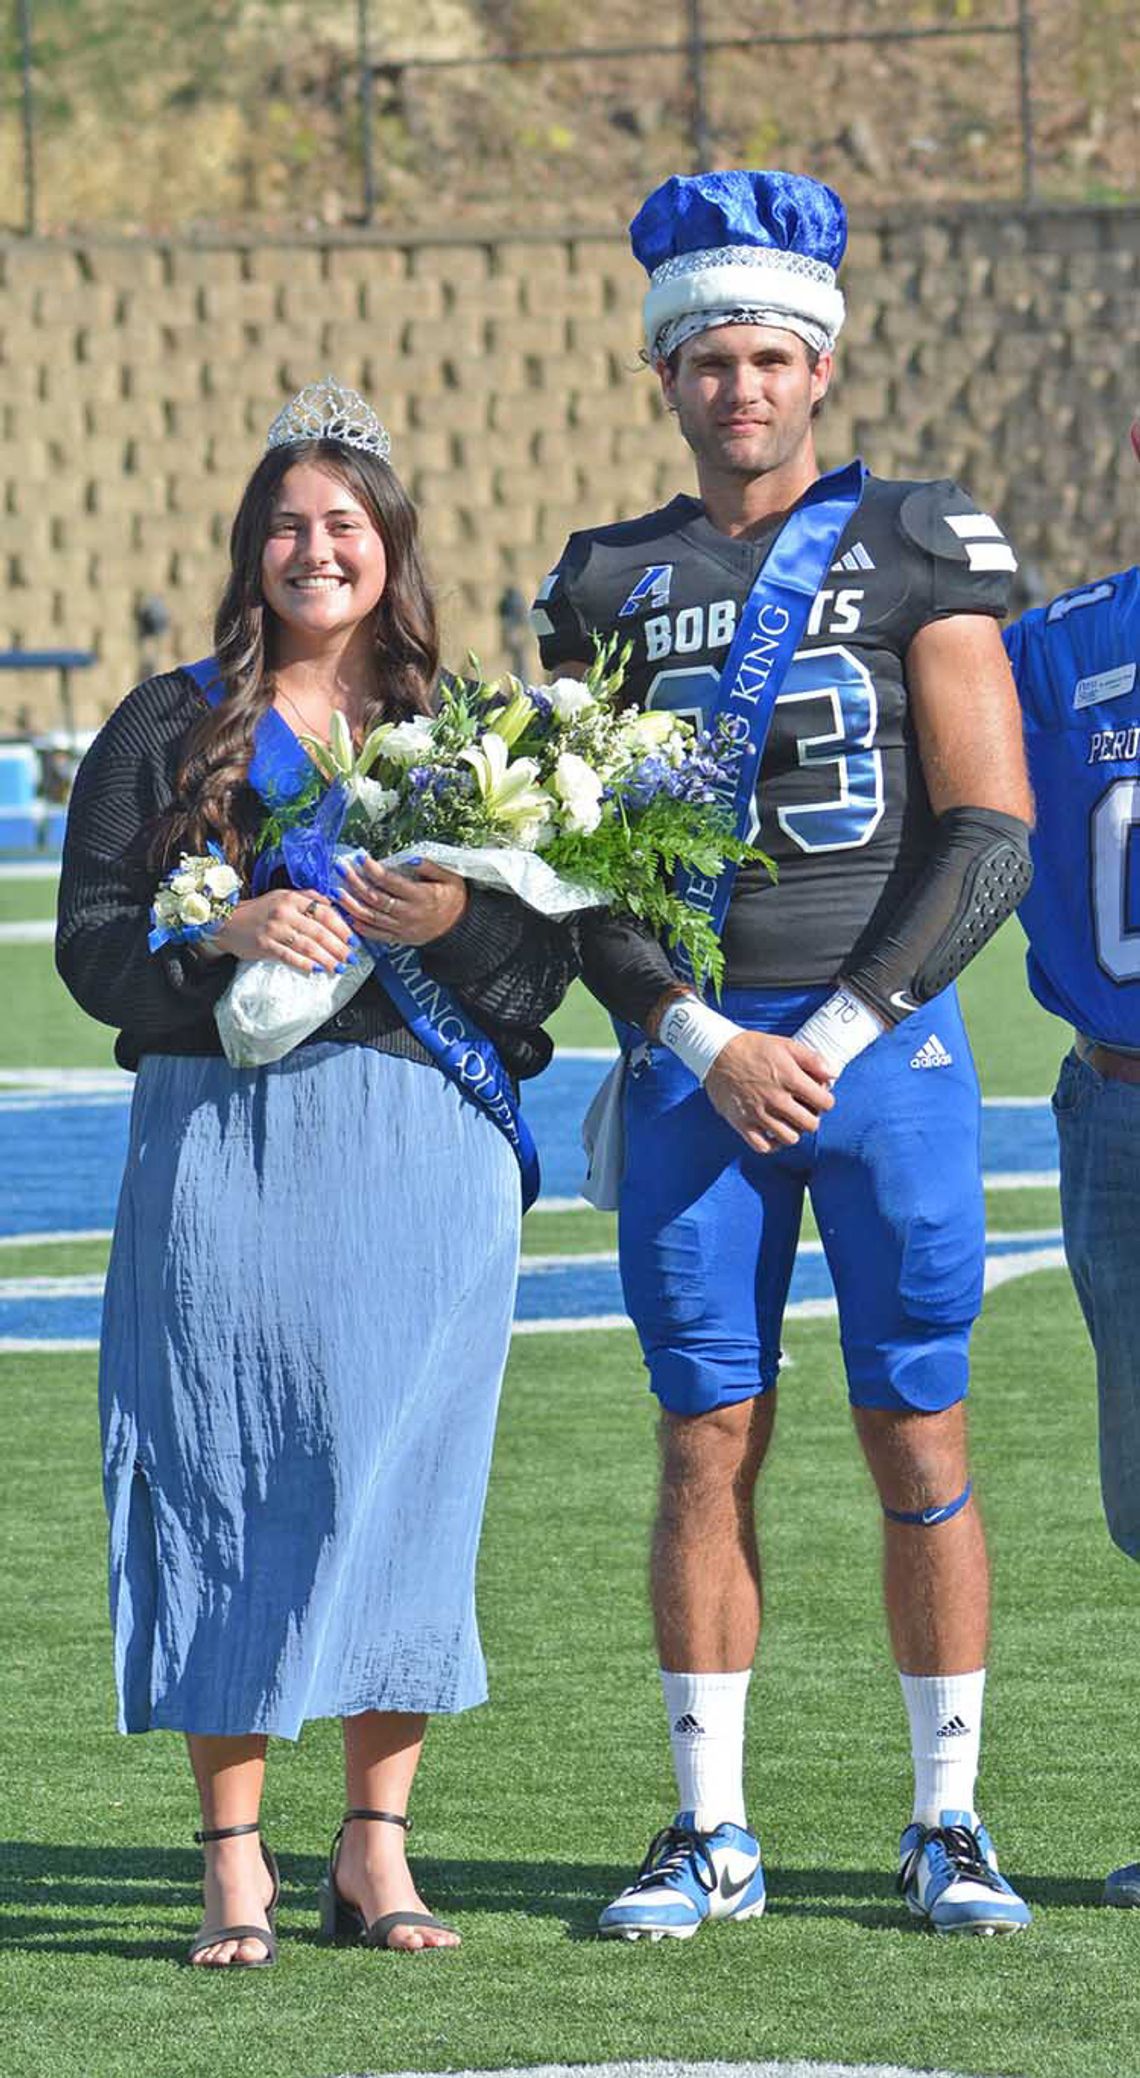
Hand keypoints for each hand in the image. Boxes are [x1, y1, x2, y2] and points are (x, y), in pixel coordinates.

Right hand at [212, 889, 357, 974]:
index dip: (342, 927)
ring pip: (307, 946)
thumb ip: (308, 897)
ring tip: (339, 968)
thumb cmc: (260, 911)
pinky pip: (290, 957)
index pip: (324, 912)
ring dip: (327, 959)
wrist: (227, 922)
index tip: (354, 939)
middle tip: (352, 958)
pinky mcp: (265, 945)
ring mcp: (274, 929)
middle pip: (319, 931)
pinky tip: (318, 970)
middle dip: (339, 947)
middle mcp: (284, 912)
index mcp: (292, 898)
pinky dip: (305, 965)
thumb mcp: (283, 896)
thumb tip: (334, 904)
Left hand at [334, 857, 467, 946]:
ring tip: (336, 892)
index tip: (360, 857)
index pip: (391, 882)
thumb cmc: (453, 897)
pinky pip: (375, 934)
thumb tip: (410, 859)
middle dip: (355, 883)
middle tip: (340, 869)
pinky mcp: (399, 939)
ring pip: (371, 917)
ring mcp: (402, 929)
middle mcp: (409, 914)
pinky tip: (347, 915)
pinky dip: (360, 926)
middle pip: (375, 898)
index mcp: (422, 897)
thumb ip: (430, 867)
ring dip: (351, 904)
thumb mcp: (450, 877)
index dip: (373, 869)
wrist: (459, 927)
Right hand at [705, 1030, 834, 1154]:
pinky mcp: (742, 1123)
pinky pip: (764, 1147)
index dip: (825, 1100)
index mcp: (790, 1078)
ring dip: (794, 1131)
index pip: (825, 1103)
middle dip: (812, 1117)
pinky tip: (773, 1133)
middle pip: (810, 1125)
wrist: (716, 1053)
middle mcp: (776, 1099)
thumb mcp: (785, 1044)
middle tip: (804, 1110)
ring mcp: (758, 1114)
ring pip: (789, 1138)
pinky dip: (772, 1144)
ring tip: (789, 1120)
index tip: (818, 1096)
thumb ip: (812, 1059)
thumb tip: (833, 1074)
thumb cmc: (752, 1047)